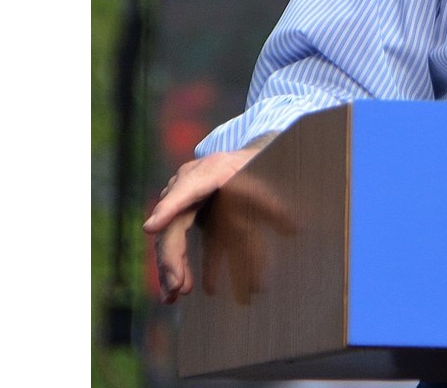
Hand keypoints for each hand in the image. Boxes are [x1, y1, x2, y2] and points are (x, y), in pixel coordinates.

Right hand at [141, 144, 265, 303]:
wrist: (249, 152)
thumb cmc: (257, 162)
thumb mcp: (265, 178)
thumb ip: (274, 204)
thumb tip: (294, 229)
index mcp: (208, 171)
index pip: (184, 191)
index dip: (168, 208)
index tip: (152, 227)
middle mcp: (189, 187)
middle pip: (174, 224)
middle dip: (173, 257)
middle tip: (178, 284)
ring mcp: (188, 203)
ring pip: (173, 240)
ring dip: (174, 268)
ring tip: (176, 294)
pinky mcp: (194, 218)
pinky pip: (184, 244)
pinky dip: (186, 267)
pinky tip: (183, 292)